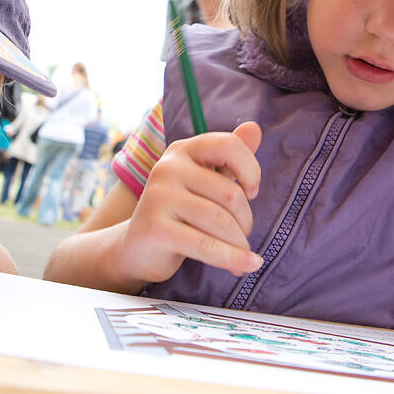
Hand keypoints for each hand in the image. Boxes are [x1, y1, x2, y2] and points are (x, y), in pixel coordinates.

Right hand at [116, 122, 262, 283]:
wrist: (139, 248)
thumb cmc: (181, 213)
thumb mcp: (206, 182)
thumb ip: (230, 157)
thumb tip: (254, 127)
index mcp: (182, 151)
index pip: (228, 145)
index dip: (250, 170)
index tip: (251, 192)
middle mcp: (167, 168)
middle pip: (230, 193)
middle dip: (246, 220)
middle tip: (242, 234)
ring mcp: (158, 197)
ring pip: (220, 221)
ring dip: (239, 243)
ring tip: (241, 252)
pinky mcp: (155, 228)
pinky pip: (205, 245)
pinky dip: (232, 259)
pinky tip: (247, 266)